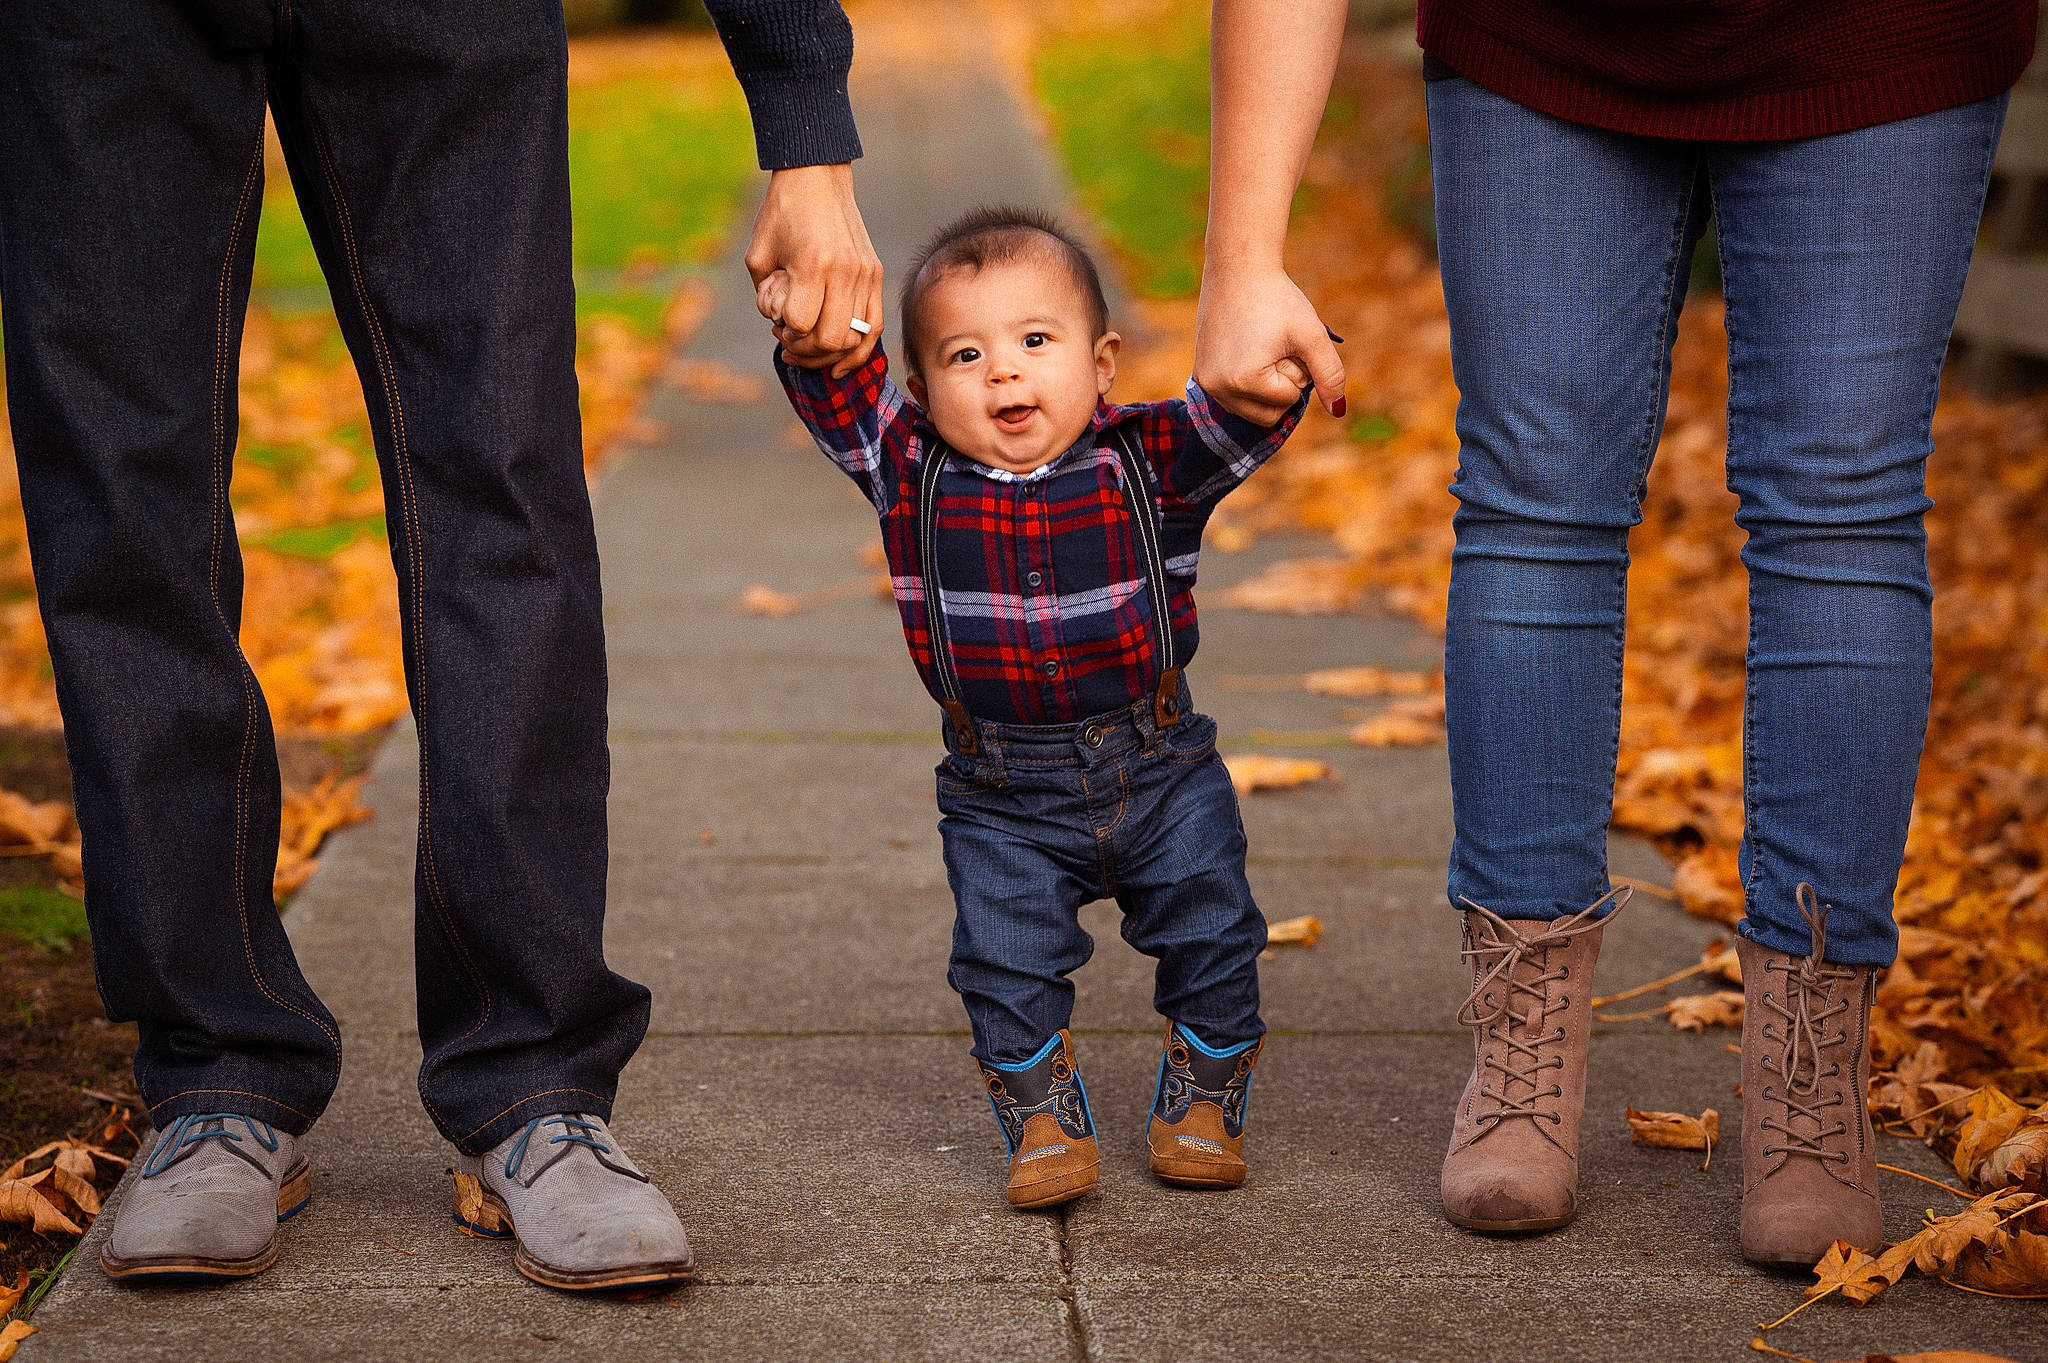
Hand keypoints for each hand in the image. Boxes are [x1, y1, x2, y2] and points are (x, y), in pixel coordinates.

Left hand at [744, 163, 882, 376]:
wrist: (817, 177)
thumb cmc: (781, 213)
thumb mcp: (758, 255)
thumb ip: (766, 297)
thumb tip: (783, 328)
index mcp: (813, 263)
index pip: (801, 323)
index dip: (785, 332)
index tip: (776, 324)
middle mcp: (845, 271)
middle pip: (831, 339)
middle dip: (806, 350)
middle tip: (789, 340)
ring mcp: (865, 274)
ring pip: (855, 339)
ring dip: (828, 353)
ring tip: (809, 348)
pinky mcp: (876, 275)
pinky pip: (874, 327)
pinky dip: (858, 351)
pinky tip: (839, 363)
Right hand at [1193, 263, 1345, 425]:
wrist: (1238, 268)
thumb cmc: (1277, 298)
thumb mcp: (1311, 335)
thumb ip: (1330, 374)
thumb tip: (1338, 411)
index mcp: (1244, 381)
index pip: (1288, 400)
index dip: (1298, 370)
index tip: (1286, 340)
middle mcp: (1217, 388)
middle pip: (1268, 414)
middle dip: (1281, 385)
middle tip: (1275, 346)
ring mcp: (1205, 383)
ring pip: (1250, 410)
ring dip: (1264, 386)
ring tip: (1260, 347)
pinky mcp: (1200, 374)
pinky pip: (1233, 398)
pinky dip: (1247, 382)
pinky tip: (1247, 350)